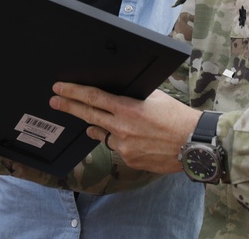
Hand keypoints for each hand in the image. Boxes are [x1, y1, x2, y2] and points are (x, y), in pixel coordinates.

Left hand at [49, 85, 199, 173]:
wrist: (193, 143)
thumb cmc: (177, 117)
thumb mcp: (155, 98)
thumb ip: (133, 97)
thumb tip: (118, 94)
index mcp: (128, 108)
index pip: (93, 98)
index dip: (73, 92)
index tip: (59, 89)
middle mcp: (122, 128)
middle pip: (88, 115)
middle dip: (69, 107)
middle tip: (54, 101)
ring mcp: (124, 146)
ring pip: (103, 133)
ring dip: (98, 125)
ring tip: (91, 121)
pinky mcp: (129, 159)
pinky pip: (117, 146)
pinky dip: (119, 139)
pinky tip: (132, 137)